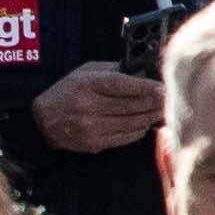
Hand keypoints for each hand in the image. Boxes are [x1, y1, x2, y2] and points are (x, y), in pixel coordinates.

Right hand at [32, 60, 163, 153]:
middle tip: (171, 99)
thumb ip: (113, 71)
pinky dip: (140, 130)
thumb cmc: (68, 91)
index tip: (163, 87)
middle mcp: (89, 107)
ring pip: (132, 123)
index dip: (145, 87)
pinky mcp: (94, 143)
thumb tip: (144, 73)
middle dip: (155, 103)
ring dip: (152, 117)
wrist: (43, 120)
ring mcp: (91, 128)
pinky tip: (146, 122)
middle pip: (131, 106)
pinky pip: (126, 137)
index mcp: (88, 85)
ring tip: (164, 110)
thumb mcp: (86, 72)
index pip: (121, 85)